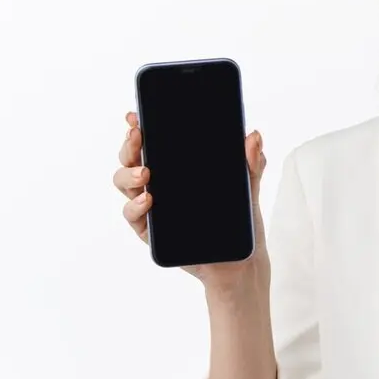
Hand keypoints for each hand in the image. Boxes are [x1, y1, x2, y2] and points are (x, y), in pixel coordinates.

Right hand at [114, 111, 270, 299]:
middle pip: (131, 158)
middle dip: (129, 146)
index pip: (152, 142)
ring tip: (145, 173)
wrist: (241, 262)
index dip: (138, 128)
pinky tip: (148, 200)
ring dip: (128, 174)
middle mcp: (159, 183)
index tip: (134, 116)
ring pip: (124, 183)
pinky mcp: (151, 231)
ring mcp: (152, 207)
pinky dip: (135, 206)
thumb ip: (251, 162)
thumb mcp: (248, 187)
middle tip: (138, 138)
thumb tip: (253, 136)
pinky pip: (133, 216)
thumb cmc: (240, 222)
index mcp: (176, 168)